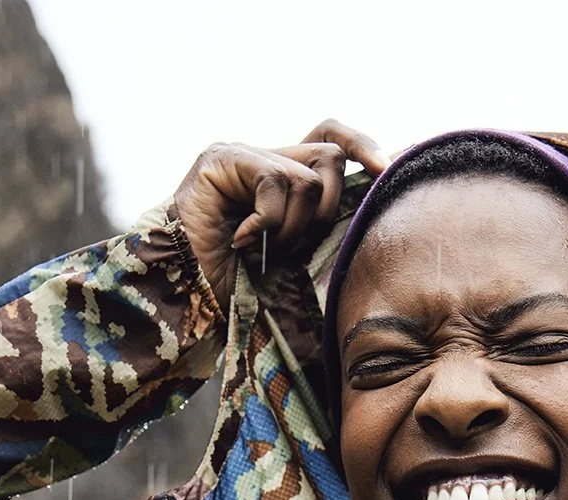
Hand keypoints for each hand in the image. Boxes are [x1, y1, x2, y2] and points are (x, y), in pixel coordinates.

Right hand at [174, 119, 388, 312]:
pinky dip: (266, 223)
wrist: (182, 291)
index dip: (361, 146)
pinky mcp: (222, 158)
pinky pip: (273, 183)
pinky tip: (242, 242)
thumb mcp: (290, 256)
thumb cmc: (232, 284)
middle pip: (329, 154)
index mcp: (283, 178)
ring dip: (292, 229)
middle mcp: (265, 158)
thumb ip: (319, 229)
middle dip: (327, 209)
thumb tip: (368, 216)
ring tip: (262, 250)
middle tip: (295, 245)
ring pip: (305, 180)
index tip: (386, 171)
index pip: (329, 139)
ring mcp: (242, 155)